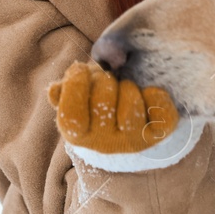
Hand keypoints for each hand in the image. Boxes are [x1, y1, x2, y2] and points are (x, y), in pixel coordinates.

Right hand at [49, 59, 179, 154]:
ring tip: (126, 88)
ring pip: (131, 106)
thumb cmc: (97, 100)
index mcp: (79, 135)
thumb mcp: (78, 94)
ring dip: (128, 87)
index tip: (81, 69)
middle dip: (105, 80)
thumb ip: (65, 89)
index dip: (75, 86)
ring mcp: (134, 141)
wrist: (130, 124)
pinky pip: (160, 109)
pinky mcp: (158, 134)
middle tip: (107, 80)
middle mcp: (105, 144)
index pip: (71, 115)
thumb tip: (55, 90)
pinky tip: (147, 93)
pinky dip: (155, 94)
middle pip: (102, 103)